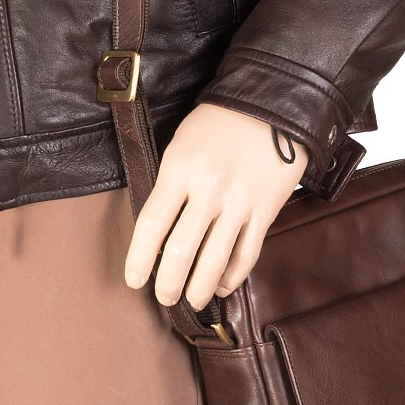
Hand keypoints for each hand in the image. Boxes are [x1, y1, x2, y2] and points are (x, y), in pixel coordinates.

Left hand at [124, 103, 309, 308]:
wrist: (271, 104)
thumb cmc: (217, 123)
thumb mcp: (180, 144)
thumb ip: (168, 184)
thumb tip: (156, 231)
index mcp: (180, 169)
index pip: (151, 224)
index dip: (138, 259)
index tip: (133, 280)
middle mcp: (209, 189)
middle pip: (181, 252)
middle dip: (168, 284)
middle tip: (163, 296)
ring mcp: (240, 202)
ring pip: (215, 261)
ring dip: (199, 289)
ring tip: (190, 300)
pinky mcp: (265, 211)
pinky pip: (246, 254)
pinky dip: (233, 277)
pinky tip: (222, 286)